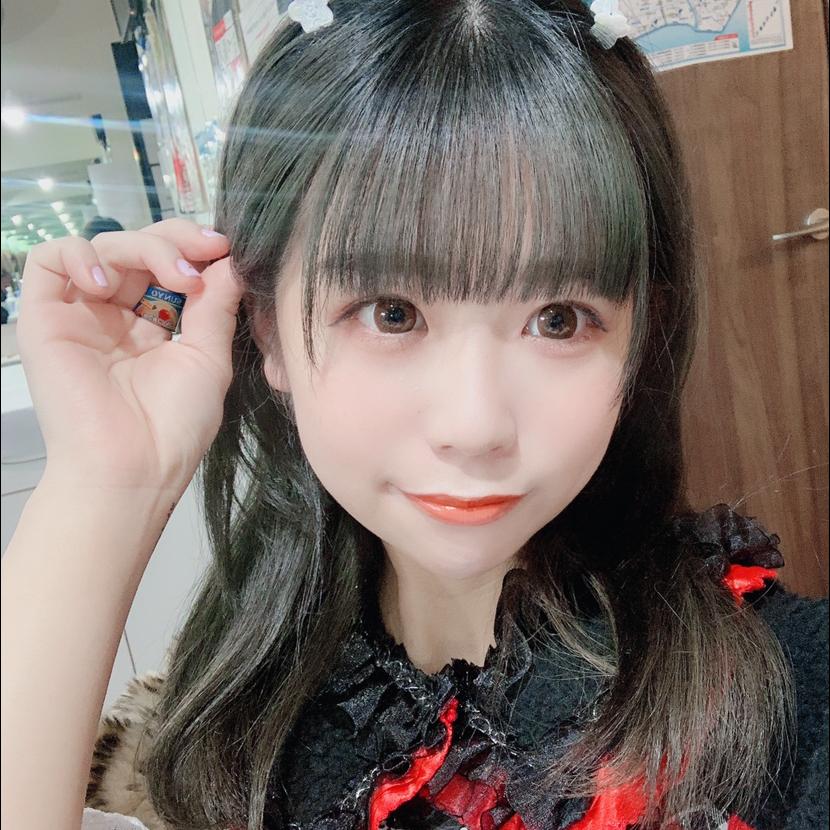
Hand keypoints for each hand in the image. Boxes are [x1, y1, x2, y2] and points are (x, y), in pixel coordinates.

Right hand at [16, 218, 244, 491]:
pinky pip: (49, 260)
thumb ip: (216, 306)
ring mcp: (81, 315)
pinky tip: (111, 285)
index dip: (193, 250)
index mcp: (155, 326)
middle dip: (176, 240)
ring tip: (175, 278)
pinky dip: (81, 255)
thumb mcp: (207, 359)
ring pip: (103, 246)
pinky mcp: (45, 317)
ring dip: (144, 247)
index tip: (223, 249)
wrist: (131, 468)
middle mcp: (117, 316)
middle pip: (139, 249)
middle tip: (206, 251)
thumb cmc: (174, 425)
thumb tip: (228, 261)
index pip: (168, 267)